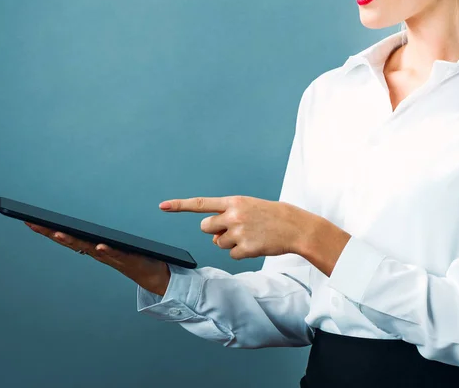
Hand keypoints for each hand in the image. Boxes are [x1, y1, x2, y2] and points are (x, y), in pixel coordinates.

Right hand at [24, 222, 171, 294]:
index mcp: (93, 247)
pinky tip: (99, 245)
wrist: (153, 274)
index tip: (30, 221)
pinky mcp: (128, 258)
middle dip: (51, 232)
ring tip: (58, 232)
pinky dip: (107, 250)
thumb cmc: (133, 256)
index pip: (68, 236)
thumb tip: (86, 222)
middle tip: (34, 223)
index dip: (48, 230)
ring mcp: (111, 256)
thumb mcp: (112, 244)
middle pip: (72, 241)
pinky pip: (115, 254)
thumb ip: (100, 236)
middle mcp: (98, 252)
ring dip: (73, 241)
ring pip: (89, 248)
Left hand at [159, 195, 310, 259]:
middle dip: (214, 231)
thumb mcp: (249, 206)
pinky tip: (255, 244)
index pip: (201, 203)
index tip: (163, 206)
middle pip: (205, 228)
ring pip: (218, 243)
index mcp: (234, 202)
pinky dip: (241, 253)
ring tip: (250, 235)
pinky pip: (232, 255)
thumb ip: (228, 215)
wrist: (295, 227)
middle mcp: (233, 216)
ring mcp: (238, 233)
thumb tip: (213, 235)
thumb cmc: (271, 215)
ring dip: (230, 243)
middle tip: (232, 229)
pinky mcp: (245, 249)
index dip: (180, 205)